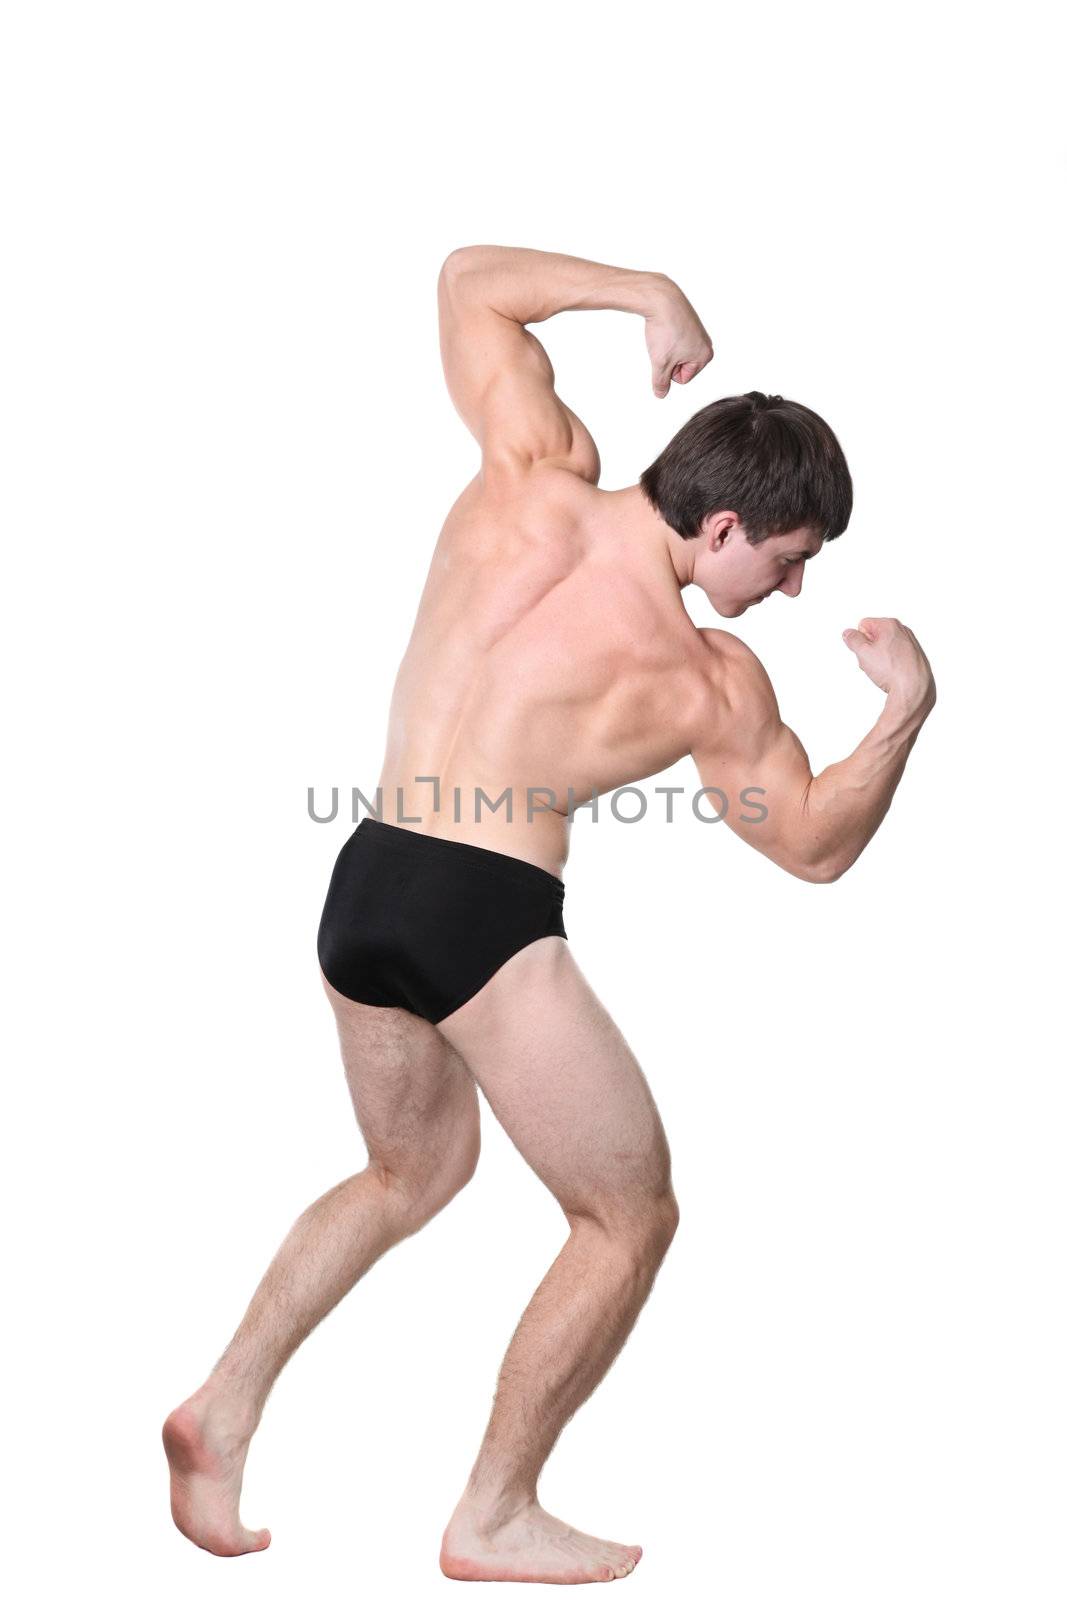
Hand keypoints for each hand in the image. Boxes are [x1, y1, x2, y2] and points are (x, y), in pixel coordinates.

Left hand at [644, 278, 713, 397]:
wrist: (662, 299)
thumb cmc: (665, 330)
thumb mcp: (660, 363)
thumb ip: (660, 382)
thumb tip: (660, 394)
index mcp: (704, 356)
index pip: (682, 379)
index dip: (669, 371)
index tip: (667, 354)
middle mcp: (706, 344)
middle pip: (681, 367)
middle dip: (669, 360)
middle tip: (665, 343)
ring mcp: (699, 332)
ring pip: (677, 353)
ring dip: (667, 349)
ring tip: (665, 334)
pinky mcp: (690, 323)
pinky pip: (676, 340)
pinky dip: (668, 336)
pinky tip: (665, 326)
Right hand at [842, 617, 935, 709]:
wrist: (914, 687)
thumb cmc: (892, 670)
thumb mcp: (863, 653)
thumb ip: (853, 639)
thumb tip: (849, 633)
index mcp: (890, 624)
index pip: (863, 625)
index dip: (860, 640)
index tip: (866, 652)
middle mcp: (902, 630)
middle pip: (875, 636)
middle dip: (870, 649)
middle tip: (874, 663)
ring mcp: (910, 643)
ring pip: (885, 647)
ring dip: (879, 658)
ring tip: (883, 670)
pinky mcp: (915, 656)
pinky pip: (895, 656)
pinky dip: (891, 663)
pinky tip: (892, 673)